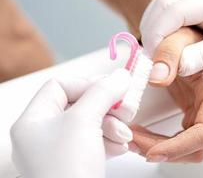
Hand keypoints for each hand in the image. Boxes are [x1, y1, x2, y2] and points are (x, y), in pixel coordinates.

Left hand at [10, 69, 130, 177]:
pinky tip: (120, 146)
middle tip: (126, 108)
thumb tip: (120, 76)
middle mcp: (45, 134)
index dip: (87, 83)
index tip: (112, 87)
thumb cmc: (68, 171)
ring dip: (113, 125)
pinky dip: (111, 140)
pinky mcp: (78, 162)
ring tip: (124, 134)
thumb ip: (102, 93)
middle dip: (107, 106)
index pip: (60, 86)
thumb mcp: (84, 121)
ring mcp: (62, 149)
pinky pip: (96, 140)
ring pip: (92, 123)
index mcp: (34, 120)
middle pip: (80, 104)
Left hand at [130, 28, 202, 161]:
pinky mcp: (196, 117)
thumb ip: (169, 52)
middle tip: (132, 143)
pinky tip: (142, 136)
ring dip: (159, 149)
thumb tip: (156, 78)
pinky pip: (180, 141)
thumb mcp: (179, 37)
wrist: (193, 41)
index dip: (180, 146)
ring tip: (132, 140)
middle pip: (196, 148)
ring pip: (187, 149)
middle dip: (163, 151)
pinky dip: (160, 143)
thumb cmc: (191, 38)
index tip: (152, 152)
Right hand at [140, 0, 202, 109]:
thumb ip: (200, 57)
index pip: (176, 9)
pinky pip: (175, 27)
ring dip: (156, 32)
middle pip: (166, 4)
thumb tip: (172, 65)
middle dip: (153, 28)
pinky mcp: (202, 29)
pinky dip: (164, 38)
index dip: (159, 31)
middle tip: (151, 55)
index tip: (152, 55)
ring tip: (155, 54)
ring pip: (167, 14)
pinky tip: (164, 52)